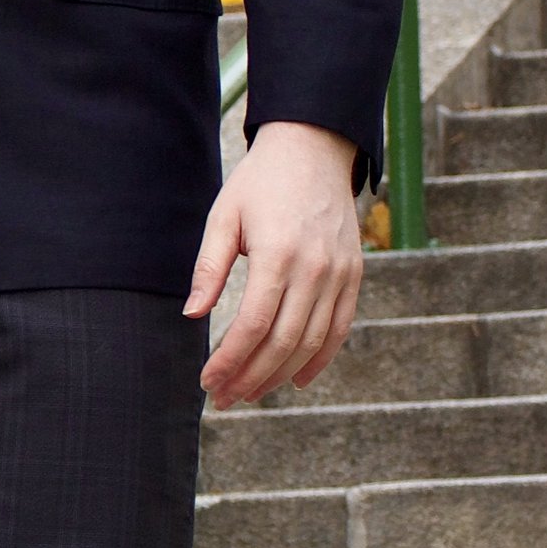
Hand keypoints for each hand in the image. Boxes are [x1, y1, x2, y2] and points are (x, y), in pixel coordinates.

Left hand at [186, 121, 364, 406]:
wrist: (314, 149)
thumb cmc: (260, 182)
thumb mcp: (224, 216)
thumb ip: (209, 267)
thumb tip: (192, 314)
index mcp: (279, 254)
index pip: (253, 326)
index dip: (230, 360)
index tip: (208, 381)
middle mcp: (315, 269)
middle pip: (283, 342)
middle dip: (251, 377)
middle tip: (225, 398)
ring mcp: (340, 273)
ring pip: (312, 341)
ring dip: (280, 374)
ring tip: (251, 392)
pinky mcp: (354, 274)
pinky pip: (340, 328)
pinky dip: (321, 359)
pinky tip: (296, 379)